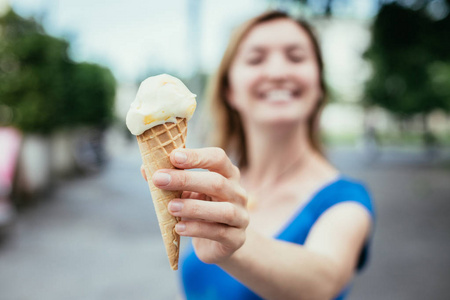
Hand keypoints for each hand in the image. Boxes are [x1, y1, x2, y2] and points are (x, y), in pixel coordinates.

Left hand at [141, 147, 248, 263]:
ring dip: (193, 207)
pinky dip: (197, 229)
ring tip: (170, 207)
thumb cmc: (201, 210)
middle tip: (159, 179)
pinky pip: (219, 233)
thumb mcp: (186, 193)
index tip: (173, 156)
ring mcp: (241, 216)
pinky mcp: (237, 239)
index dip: (196, 156)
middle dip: (186, 179)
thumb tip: (146, 168)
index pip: (218, 158)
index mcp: (227, 174)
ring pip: (223, 210)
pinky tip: (179, 228)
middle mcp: (238, 192)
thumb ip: (170, 181)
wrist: (218, 243)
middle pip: (217, 182)